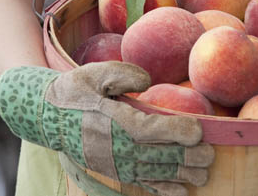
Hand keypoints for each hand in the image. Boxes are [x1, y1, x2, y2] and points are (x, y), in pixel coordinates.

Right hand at [0, 62, 213, 195]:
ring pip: (156, 172)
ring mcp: (117, 164)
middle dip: (188, 157)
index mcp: (114, 121)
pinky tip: (183, 191)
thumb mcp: (94, 73)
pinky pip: (144, 183)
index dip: (177, 131)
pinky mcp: (116, 172)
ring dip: (182, 175)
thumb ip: (122, 74)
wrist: (47, 118)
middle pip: (159, 156)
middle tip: (210, 155)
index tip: (199, 130)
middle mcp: (117, 147)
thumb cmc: (75, 91)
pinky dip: (164, 189)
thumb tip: (146, 81)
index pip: (151, 129)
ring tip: (204, 174)